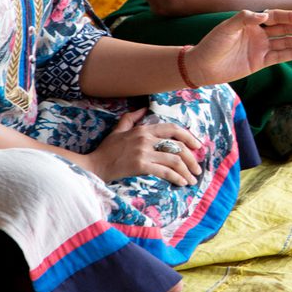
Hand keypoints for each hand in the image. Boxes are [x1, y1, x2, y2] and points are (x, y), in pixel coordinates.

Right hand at [86, 106, 203, 184]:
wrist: (94, 165)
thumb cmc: (106, 149)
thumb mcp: (118, 129)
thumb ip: (131, 118)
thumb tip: (143, 109)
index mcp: (143, 129)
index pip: (172, 129)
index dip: (188, 136)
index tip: (197, 146)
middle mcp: (146, 138)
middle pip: (177, 146)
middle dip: (192, 158)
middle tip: (197, 169)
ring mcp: (143, 152)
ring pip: (174, 160)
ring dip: (187, 171)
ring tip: (192, 180)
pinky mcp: (140, 165)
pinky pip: (164, 171)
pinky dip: (176, 177)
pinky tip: (181, 183)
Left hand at [187, 9, 291, 84]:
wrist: (202, 67)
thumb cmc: (212, 44)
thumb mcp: (226, 29)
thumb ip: (244, 19)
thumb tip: (264, 15)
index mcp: (252, 22)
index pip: (277, 17)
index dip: (291, 17)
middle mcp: (260, 33)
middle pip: (286, 29)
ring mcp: (262, 47)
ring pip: (287, 43)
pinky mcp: (261, 62)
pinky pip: (281, 57)